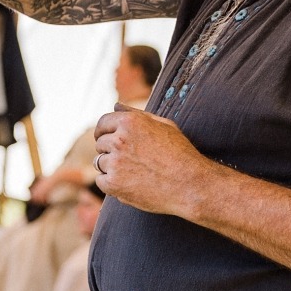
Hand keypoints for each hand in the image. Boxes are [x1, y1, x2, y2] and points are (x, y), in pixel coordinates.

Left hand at [93, 103, 209, 216]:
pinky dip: (111, 184)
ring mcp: (115, 163)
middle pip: (100, 144)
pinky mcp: (113, 184)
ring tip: (134, 172)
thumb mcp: (164, 126)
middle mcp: (119, 140)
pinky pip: (101, 181)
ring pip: (99, 162)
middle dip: (111, 151)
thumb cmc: (181, 154)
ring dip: (111, 167)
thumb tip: (116, 105)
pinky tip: (130, 184)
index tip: (108, 139)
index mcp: (130, 122)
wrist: (191, 185)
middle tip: (131, 161)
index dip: (105, 132)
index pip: (103, 123)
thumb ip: (137, 115)